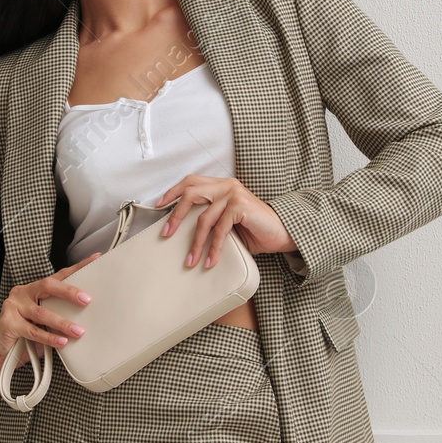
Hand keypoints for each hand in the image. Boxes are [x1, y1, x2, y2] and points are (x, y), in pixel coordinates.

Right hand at [0, 254, 99, 373]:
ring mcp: (14, 306)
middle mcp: (23, 293)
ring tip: (78, 331)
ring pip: (42, 312)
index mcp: (35, 290)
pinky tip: (61, 342)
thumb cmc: (22, 337)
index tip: (97, 259)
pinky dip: (49, 337)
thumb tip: (84, 319)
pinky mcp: (8, 322)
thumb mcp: (43, 324)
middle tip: (87, 300)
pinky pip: (33, 331)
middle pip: (48, 286)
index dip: (78, 267)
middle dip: (69, 292)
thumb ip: (57, 316)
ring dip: (62, 323)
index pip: (59, 275)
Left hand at [154, 175, 297, 269]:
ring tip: (190, 260)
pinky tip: (210, 260)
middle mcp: (226, 185)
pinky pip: (220, 229)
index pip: (191, 182)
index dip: (173, 192)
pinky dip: (213, 248)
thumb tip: (184, 232)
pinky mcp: (241, 206)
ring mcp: (234, 194)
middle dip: (176, 215)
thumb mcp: (228, 222)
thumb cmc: (255, 229)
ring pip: (204, 218)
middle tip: (166, 234)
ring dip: (195, 242)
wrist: (282, 232)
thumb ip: (211, 219)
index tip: (159, 206)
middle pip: (191, 193)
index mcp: (221, 185)